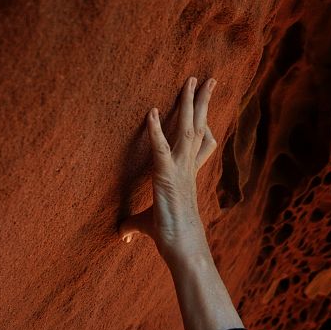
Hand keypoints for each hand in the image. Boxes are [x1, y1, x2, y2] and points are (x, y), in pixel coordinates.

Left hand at [120, 77, 218, 266]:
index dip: (203, 124)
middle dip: (203, 102)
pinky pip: (160, 149)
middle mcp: (188, 168)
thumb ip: (133, 223)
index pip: (200, 144)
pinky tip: (152, 112)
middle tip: (209, 78)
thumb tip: (121, 233)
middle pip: (199, 127)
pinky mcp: (167, 177)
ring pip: (188, 129)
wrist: (183, 251)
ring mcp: (181, 170)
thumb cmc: (170, 238)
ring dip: (189, 104)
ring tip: (192, 80)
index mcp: (187, 174)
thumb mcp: (148, 226)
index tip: (205, 107)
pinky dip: (156, 131)